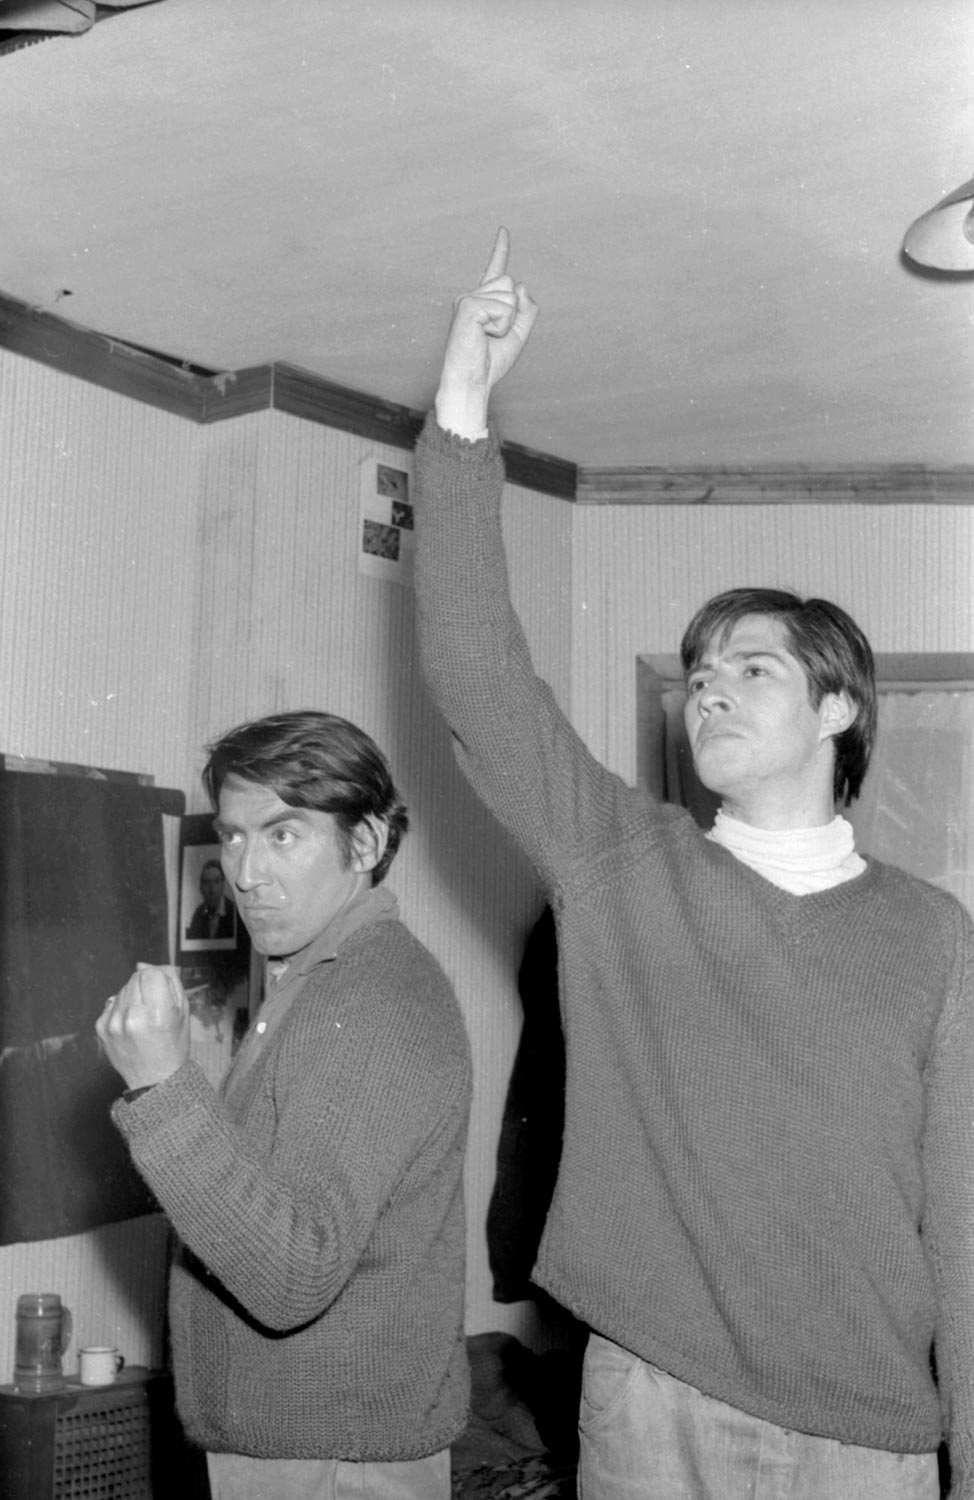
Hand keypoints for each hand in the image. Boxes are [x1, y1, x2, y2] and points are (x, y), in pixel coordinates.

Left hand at [96, 963, 190, 1090]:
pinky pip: (111, 1003)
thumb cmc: (173, 1045)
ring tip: (143, 1018)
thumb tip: (142, 963)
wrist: (155, 1080)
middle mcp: (132, 1017)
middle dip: (146, 986)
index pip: (151, 972)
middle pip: (135, 977)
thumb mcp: (183, 1011)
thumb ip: (168, 980)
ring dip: (133, 997)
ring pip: (123, 989)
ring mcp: (113, 1023)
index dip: (159, 980)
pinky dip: (121, 1009)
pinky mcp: (101, 1028)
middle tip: (154, 1007)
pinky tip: (130, 1025)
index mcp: (157, 1013)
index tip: (163, 994)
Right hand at [435, 226, 538, 437]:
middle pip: (512, 285)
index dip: (500, 250)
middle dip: (513, 313)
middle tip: (493, 335)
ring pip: (510, 295)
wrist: (472, 381)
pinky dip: (500, 326)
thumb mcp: (517, 335)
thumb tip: (522, 286)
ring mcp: (468, 299)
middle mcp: (473, 296)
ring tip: (487, 336)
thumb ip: (527, 310)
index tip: (504, 230)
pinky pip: (503, 308)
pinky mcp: (468, 306)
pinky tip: (482, 336)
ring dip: (507, 321)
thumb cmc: (489, 362)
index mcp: (483, 302)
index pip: (495, 271)